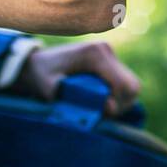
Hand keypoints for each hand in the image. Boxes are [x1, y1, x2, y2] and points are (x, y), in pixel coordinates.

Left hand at [10, 40, 141, 116]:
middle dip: (121, 105)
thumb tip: (107, 107)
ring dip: (121, 101)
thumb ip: (78, 98)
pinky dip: (118, 96)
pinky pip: (124, 82)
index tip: (101, 115)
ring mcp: (109, 54)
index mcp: (94, 54)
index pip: (121, 83)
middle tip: (103, 115)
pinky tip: (101, 102)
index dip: (115, 104)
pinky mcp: (108, 60)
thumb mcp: (49, 89)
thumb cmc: (39, 76)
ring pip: (131, 85)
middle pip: (132, 85)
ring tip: (102, 110)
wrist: (34, 63)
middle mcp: (106, 51)